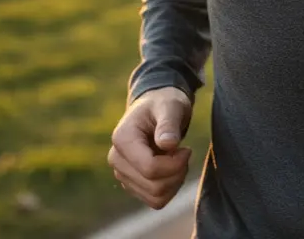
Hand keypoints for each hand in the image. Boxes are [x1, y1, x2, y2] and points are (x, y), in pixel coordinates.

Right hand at [108, 86, 192, 209]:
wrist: (156, 107)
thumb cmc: (164, 103)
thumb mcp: (170, 106)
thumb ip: (169, 123)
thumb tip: (168, 144)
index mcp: (122, 138)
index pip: (149, 168)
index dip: (174, 164)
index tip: (187, 149)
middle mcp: (117, 159)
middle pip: (154, 186)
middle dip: (177, 173)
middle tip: (184, 153)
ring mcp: (122, 174)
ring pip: (155, 198)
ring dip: (175, 182)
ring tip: (178, 159)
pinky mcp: (131, 184)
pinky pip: (155, 201)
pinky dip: (170, 188)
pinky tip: (173, 168)